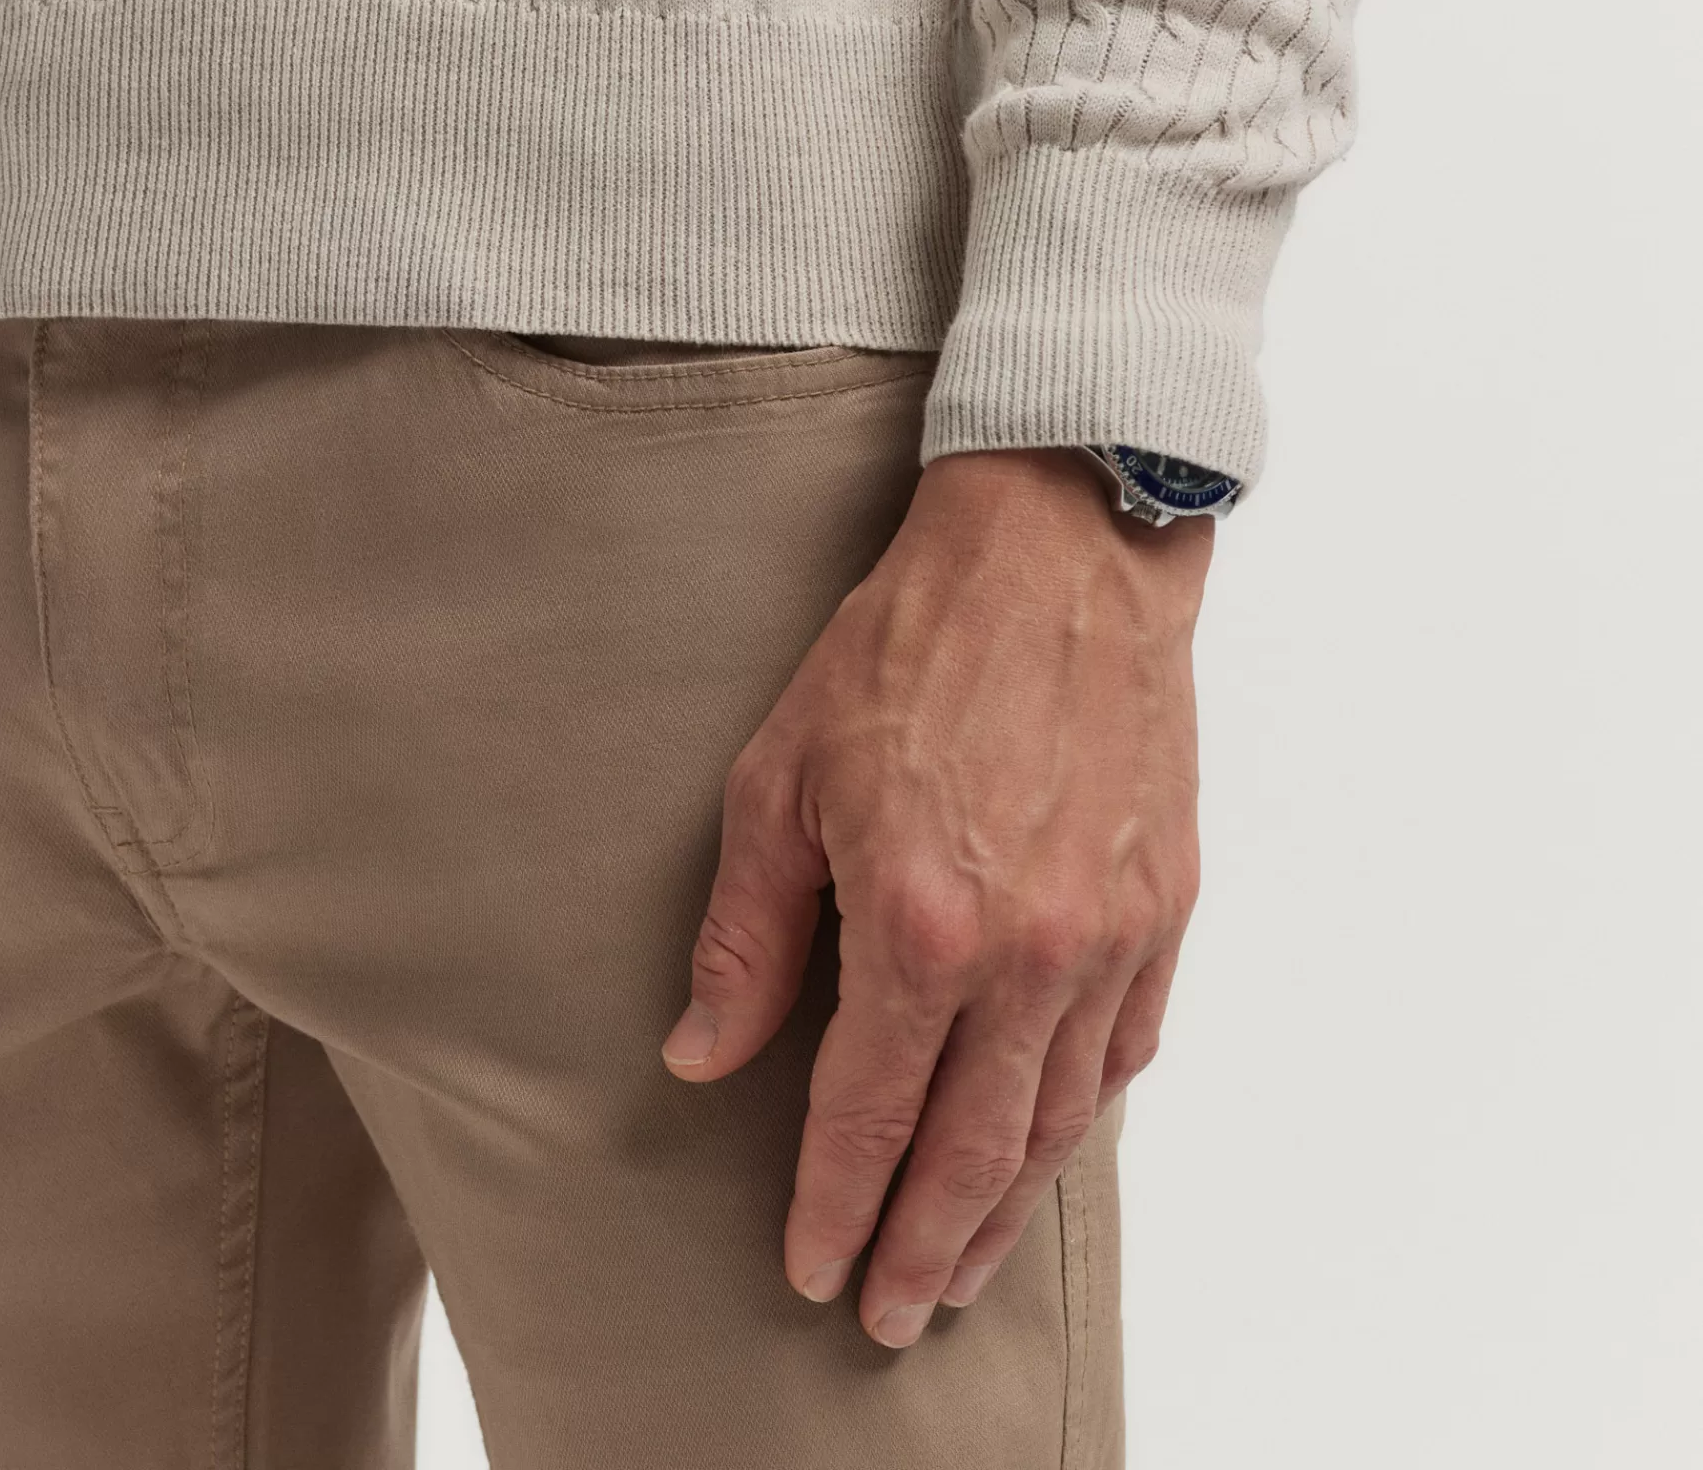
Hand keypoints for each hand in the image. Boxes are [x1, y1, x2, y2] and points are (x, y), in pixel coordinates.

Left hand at [660, 446, 1208, 1347]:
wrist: (1058, 550)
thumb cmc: (910, 647)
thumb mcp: (782, 776)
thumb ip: (747, 935)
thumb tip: (701, 1054)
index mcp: (922, 924)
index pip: (868, 1113)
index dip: (831, 1203)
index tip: (808, 1268)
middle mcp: (1029, 953)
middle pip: (973, 1150)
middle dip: (922, 1247)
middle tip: (889, 1313)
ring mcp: (1109, 934)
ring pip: (1057, 1118)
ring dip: (1006, 1208)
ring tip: (960, 1266)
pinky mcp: (1164, 902)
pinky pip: (1126, 1047)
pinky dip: (1080, 1112)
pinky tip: (1048, 1141)